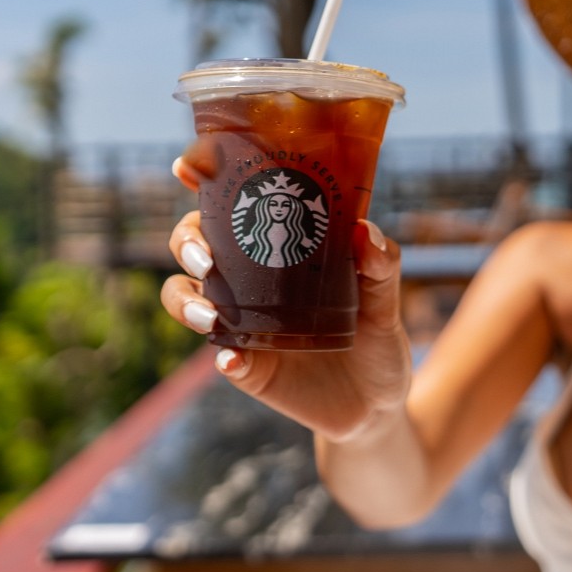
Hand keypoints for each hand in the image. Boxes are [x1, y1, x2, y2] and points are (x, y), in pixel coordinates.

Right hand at [160, 155, 413, 441]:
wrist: (378, 404)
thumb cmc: (376, 338)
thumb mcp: (386, 300)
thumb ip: (381, 266)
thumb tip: (363, 233)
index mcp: (275, 247)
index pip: (230, 206)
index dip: (202, 181)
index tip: (187, 167)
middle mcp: (247, 280)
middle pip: (191, 245)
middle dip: (186, 244)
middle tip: (207, 259)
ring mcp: (241, 323)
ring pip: (185, 299)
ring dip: (187, 303)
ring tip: (212, 317)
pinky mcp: (248, 367)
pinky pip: (224, 359)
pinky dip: (225, 358)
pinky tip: (234, 360)